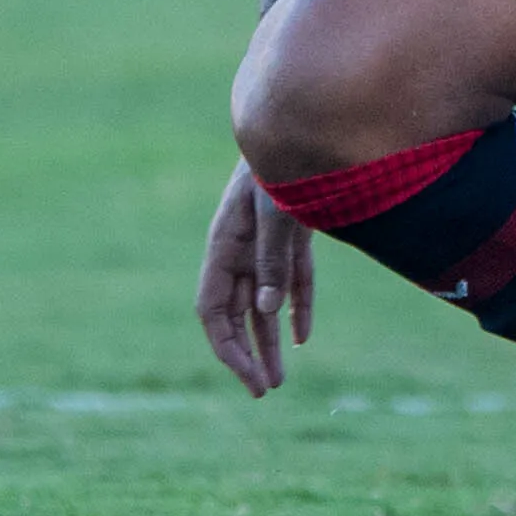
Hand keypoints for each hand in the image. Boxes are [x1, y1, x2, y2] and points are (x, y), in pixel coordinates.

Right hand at [195, 159, 315, 396]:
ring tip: (279, 381)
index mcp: (224, 245)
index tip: (248, 377)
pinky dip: (296, 308)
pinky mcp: (293, 236)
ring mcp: (264, 243)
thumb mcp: (275, 211)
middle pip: (237, 314)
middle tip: (264, 392)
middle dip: (247, 355)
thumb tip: (269, 312)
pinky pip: (292, 281)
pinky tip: (302, 338)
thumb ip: (271, 259)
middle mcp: (239, 250)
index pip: (213, 310)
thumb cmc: (282, 163)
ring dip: (269, 341)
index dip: (226, 347)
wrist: (303, 123)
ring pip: (264, 303)